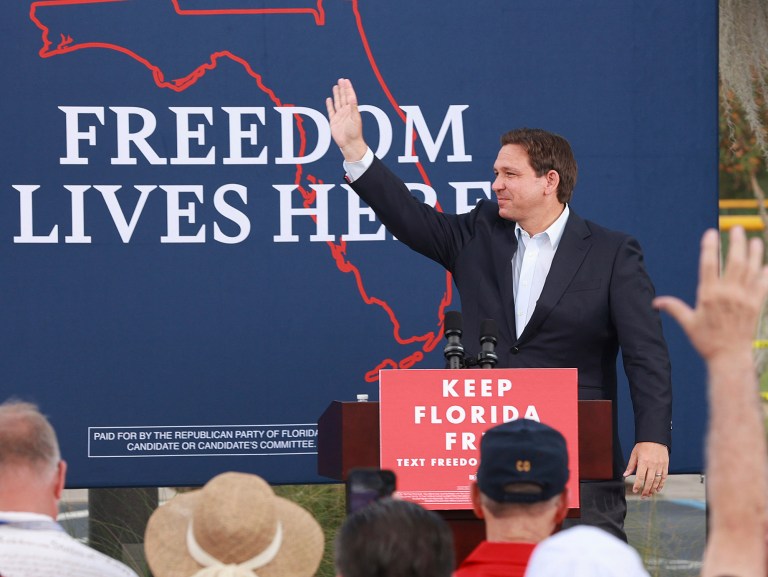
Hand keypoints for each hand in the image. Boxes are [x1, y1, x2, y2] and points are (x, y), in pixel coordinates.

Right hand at [325, 78, 367, 161]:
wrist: (349, 144)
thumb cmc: (354, 132)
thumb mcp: (355, 119)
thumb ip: (353, 107)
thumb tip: (351, 97)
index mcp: (352, 110)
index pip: (350, 96)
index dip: (348, 88)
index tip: (346, 80)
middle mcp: (346, 112)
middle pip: (343, 97)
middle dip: (342, 89)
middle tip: (341, 80)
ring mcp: (339, 116)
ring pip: (337, 102)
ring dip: (336, 94)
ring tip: (335, 86)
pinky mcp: (333, 121)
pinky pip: (331, 111)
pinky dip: (329, 105)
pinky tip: (329, 99)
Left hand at [623, 441, 668, 497]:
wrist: (655, 438)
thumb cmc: (643, 445)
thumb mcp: (634, 454)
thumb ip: (630, 466)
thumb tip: (625, 475)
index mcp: (643, 462)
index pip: (640, 477)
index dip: (637, 485)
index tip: (635, 491)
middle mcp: (652, 465)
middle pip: (649, 481)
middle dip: (646, 490)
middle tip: (643, 496)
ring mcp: (660, 465)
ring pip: (657, 481)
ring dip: (653, 489)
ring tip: (649, 494)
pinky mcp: (665, 465)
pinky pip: (664, 477)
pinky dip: (661, 484)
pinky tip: (658, 489)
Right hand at [653, 227, 767, 362]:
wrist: (730, 357)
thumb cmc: (707, 341)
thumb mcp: (688, 323)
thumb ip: (674, 308)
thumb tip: (655, 302)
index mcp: (709, 295)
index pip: (709, 265)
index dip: (710, 247)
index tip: (711, 233)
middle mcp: (728, 294)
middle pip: (735, 261)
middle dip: (737, 243)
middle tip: (738, 229)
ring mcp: (744, 298)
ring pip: (752, 269)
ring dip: (755, 253)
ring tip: (755, 240)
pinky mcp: (757, 305)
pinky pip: (763, 284)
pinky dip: (765, 273)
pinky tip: (765, 264)